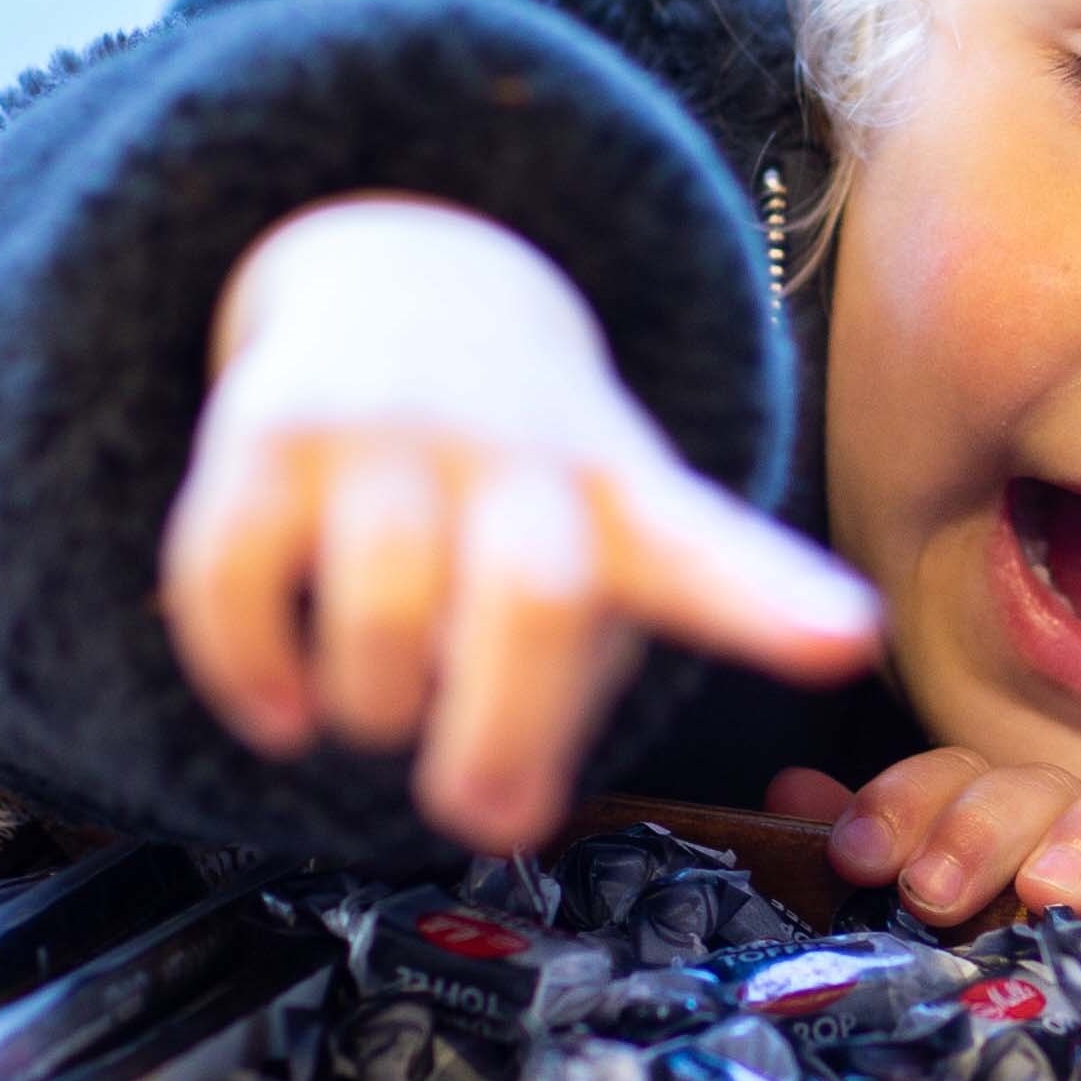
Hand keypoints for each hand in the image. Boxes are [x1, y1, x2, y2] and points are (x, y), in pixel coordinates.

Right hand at [161, 196, 884, 853]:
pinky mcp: (268, 431)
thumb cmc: (520, 465)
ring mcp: (390, 432)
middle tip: (486, 813)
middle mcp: (513, 451)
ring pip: (384, 605)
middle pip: (534, 597)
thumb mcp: (607, 533)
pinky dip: (250, 673)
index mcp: (621, 493)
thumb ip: (577, 673)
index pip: (711, 551)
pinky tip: (284, 708)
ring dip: (377, 708)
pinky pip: (235, 577)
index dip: (776, 603)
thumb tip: (500, 809)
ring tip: (382, 714)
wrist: (399, 266)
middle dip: (507, 732)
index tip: (845, 637)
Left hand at [771, 752, 1080, 930]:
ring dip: (1080, 840)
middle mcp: (1071, 823)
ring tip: (1045, 893)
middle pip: (1029, 787)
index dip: (899, 803)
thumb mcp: (929, 928)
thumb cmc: (1019, 985)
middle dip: (975, 830)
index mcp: (994, 822)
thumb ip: (869, 863)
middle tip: (931, 893)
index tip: (855, 857)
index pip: (948, 777)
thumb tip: (790, 793)